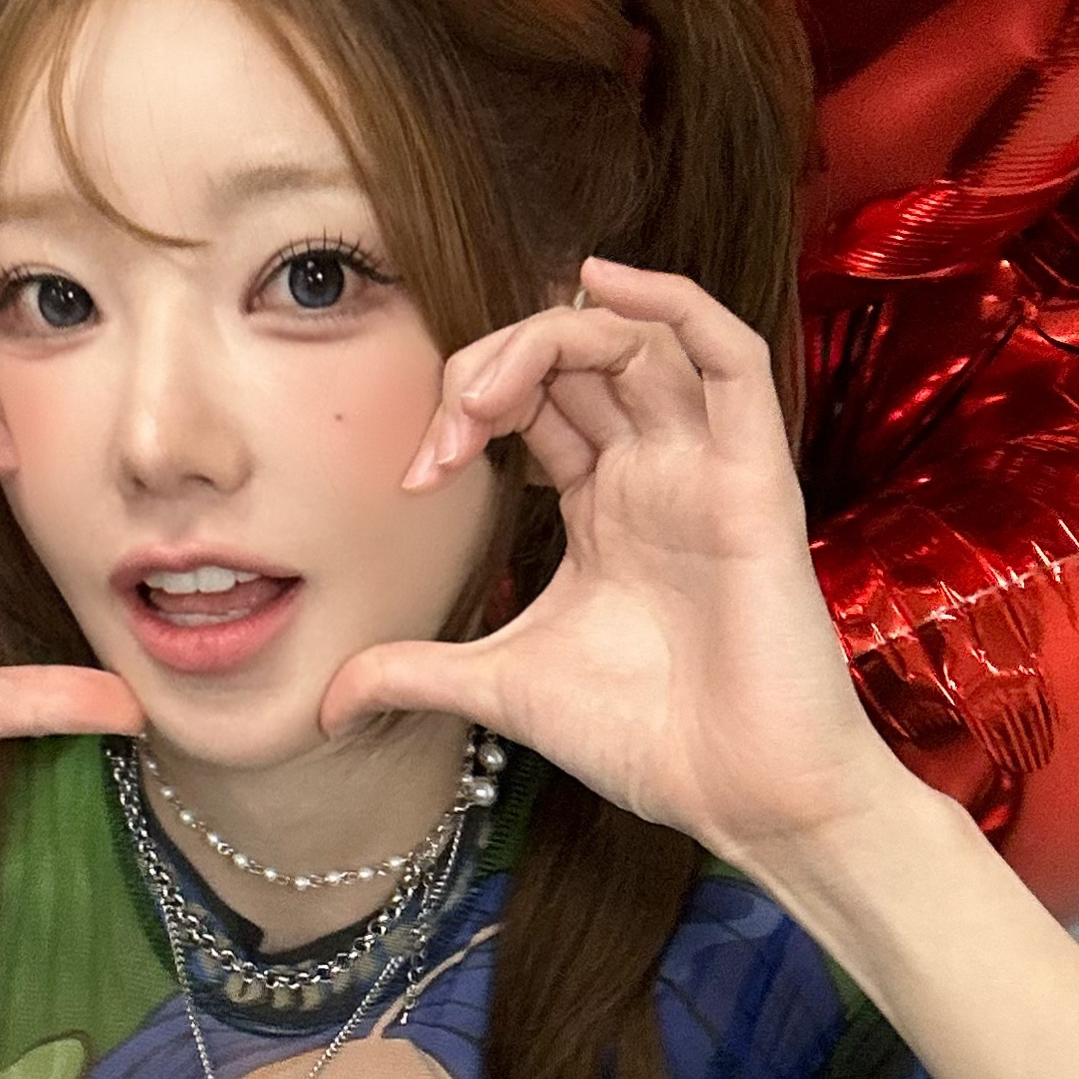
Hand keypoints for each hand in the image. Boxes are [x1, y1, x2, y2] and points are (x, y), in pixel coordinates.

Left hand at [320, 259, 903, 864]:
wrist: (741, 797)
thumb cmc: (646, 739)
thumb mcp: (500, 686)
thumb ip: (414, 674)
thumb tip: (324, 700)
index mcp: (604, 503)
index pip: (535, 397)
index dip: (465, 405)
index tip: (417, 477)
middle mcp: (656, 470)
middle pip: (576, 353)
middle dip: (493, 366)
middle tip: (445, 435)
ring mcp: (706, 467)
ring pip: (638, 337)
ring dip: (552, 335)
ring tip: (488, 389)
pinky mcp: (755, 478)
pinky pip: (732, 356)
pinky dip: (673, 301)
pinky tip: (602, 280)